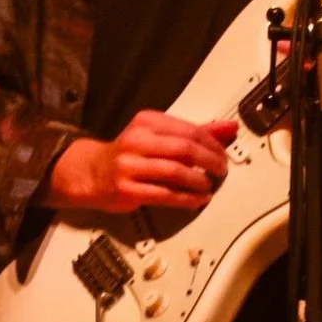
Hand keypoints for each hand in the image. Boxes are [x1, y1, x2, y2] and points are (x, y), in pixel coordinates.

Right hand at [45, 111, 238, 213]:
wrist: (92, 172)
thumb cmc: (130, 154)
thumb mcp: (158, 135)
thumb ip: (193, 132)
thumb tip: (229, 128)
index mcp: (147, 121)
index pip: (189, 129)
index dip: (213, 143)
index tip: (224, 153)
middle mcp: (137, 140)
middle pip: (184, 148)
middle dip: (210, 160)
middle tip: (222, 170)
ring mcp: (130, 165)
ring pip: (175, 172)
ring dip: (199, 181)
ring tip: (209, 186)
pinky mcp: (127, 189)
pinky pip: (164, 194)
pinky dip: (186, 199)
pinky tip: (197, 200)